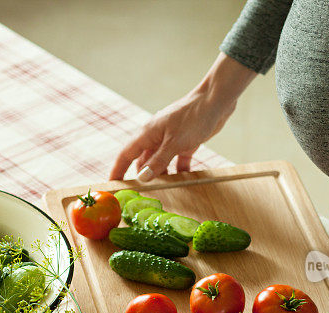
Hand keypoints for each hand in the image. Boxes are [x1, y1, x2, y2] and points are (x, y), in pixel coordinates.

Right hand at [109, 53, 256, 180]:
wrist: (216, 101)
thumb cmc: (193, 118)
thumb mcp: (175, 143)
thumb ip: (159, 161)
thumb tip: (142, 178)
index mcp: (147, 134)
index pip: (126, 155)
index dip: (117, 170)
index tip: (112, 185)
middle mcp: (155, 137)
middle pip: (143, 161)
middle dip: (142, 177)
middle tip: (142, 195)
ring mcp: (170, 139)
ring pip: (160, 162)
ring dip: (161, 175)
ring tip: (164, 190)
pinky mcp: (184, 142)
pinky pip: (177, 160)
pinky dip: (179, 170)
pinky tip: (183, 180)